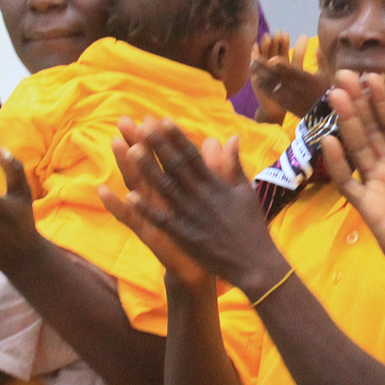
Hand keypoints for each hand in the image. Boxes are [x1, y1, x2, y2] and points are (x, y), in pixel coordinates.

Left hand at [115, 117, 289, 296]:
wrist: (254, 263)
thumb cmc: (251, 226)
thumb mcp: (246, 192)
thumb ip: (233, 165)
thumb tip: (232, 137)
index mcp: (216, 185)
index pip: (193, 156)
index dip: (177, 138)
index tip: (163, 121)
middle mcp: (202, 197)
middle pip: (176, 167)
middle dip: (159, 146)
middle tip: (141, 127)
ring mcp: (192, 216)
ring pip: (166, 188)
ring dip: (149, 170)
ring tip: (132, 151)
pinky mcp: (185, 236)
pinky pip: (162, 220)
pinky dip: (147, 209)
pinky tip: (130, 196)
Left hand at [250, 32, 328, 121]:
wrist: (324, 116)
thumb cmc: (326, 93)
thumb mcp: (326, 76)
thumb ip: (321, 60)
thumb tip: (317, 47)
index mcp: (307, 80)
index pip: (291, 71)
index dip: (280, 65)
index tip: (271, 58)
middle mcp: (296, 88)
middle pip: (278, 76)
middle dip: (265, 67)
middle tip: (255, 58)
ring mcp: (290, 98)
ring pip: (273, 85)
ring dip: (262, 76)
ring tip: (253, 67)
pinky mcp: (286, 105)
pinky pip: (272, 95)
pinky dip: (264, 87)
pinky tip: (257, 81)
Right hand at [321, 71, 384, 290]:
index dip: (383, 103)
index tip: (373, 77)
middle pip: (371, 131)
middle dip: (359, 103)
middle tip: (343, 74)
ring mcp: (376, 187)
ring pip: (358, 149)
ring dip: (347, 123)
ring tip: (336, 95)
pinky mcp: (368, 208)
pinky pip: (350, 183)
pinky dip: (339, 164)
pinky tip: (329, 141)